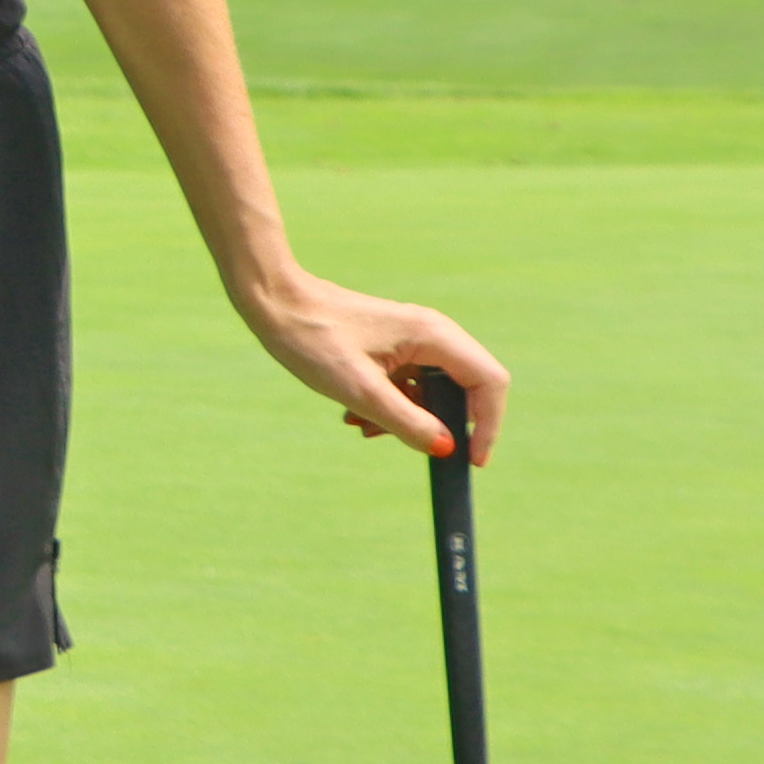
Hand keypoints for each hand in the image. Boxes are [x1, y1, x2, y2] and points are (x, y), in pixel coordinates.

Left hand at [240, 277, 500, 464]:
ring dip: (409, 418)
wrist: (273, 303)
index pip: (489, 382)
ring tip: (365, 428)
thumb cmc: (313, 339)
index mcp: (434, 335)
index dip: (487, 424)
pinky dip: (392, 406)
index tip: (470, 461)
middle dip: (439, 423)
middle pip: (465, 389)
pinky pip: (410, 385)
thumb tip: (446, 448)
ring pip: (433, 391)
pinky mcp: (392, 347)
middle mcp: (432, 334)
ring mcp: (412, 340)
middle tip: (400, 441)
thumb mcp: (360, 391)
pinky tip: (356, 417)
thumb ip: (407, 421)